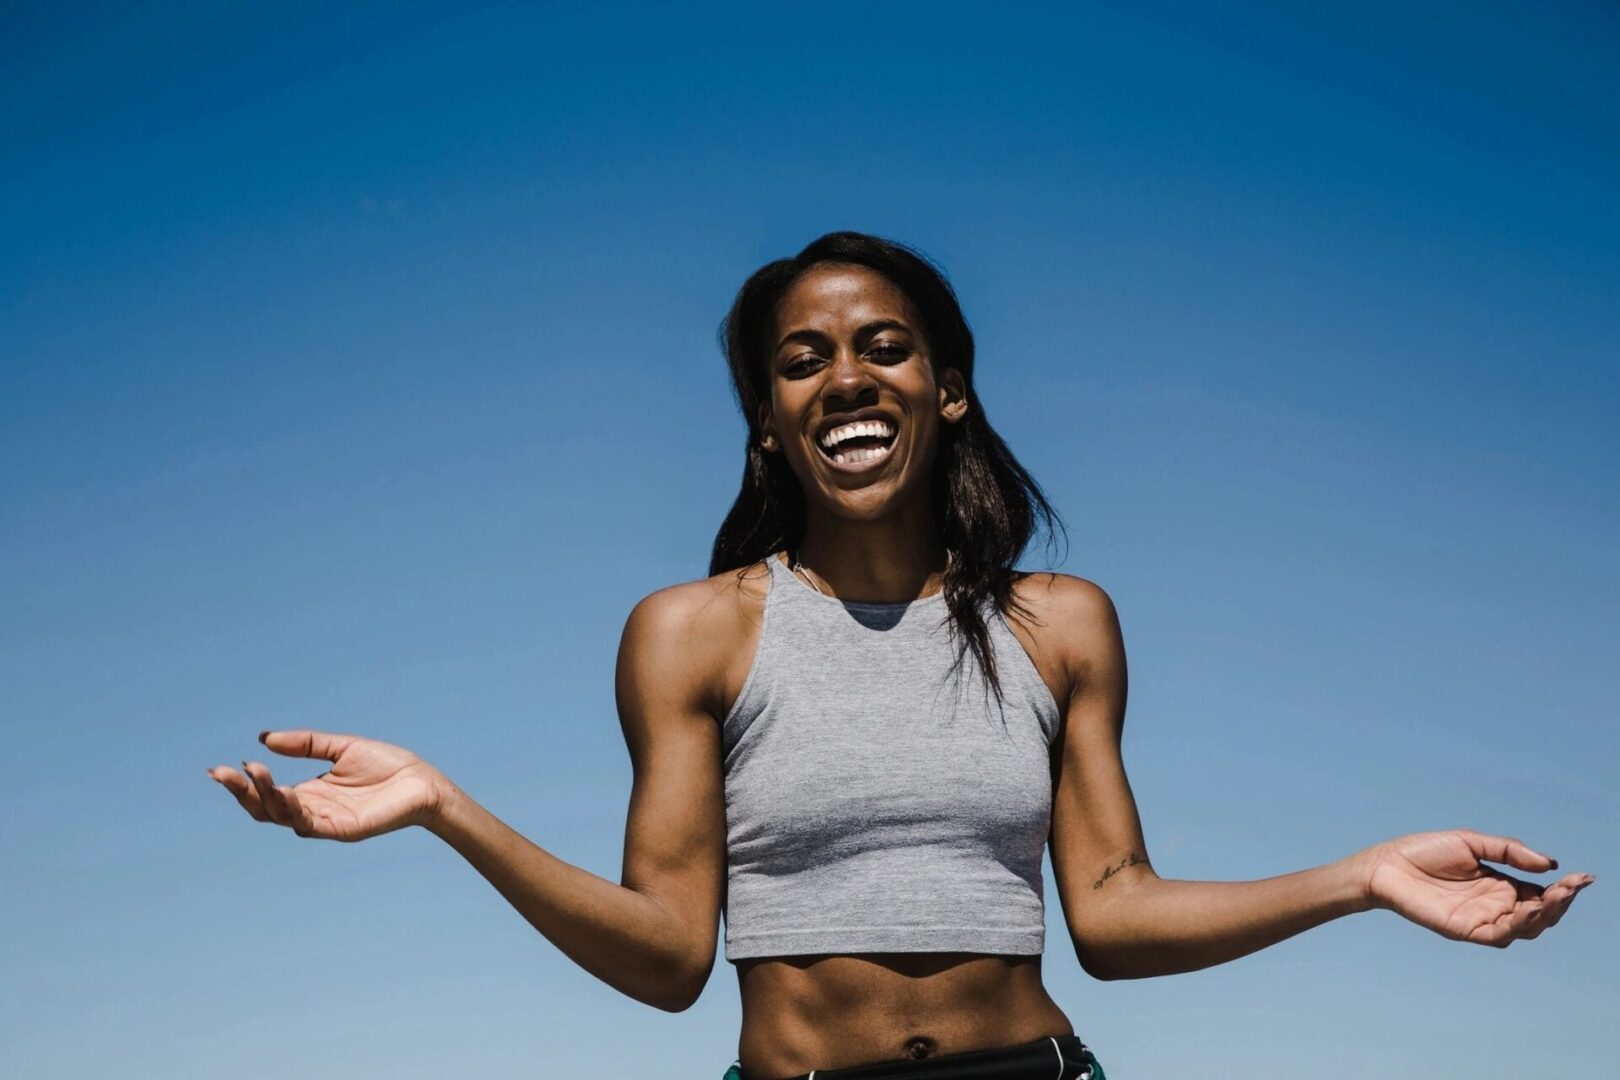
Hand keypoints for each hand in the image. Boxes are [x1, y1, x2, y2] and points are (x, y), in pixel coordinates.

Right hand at [207, 730, 449, 841]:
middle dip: (241, 792)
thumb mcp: (340, 747)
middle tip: (220, 773)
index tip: (221, 767)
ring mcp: (325, 821)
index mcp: (310, 791)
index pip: (266, 792)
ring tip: (254, 771)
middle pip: (264, 808)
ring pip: (281, 816)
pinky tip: (283, 789)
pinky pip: (309, 823)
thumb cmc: (387, 766)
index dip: (244, 782)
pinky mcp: (341, 829)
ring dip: (264, 796)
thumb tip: (264, 738)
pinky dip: (292, 808)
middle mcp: (312, 808)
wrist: (422, 782)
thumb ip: (306, 743)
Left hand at [1361, 829, 1594, 946]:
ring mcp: (1482, 920)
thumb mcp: (1472, 843)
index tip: (1584, 877)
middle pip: (1541, 913)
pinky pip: (1500, 935)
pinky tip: (1529, 909)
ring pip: (1527, 928)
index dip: (1565, 888)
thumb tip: (1550, 864)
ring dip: (1546, 914)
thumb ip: (1509, 852)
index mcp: (1501, 885)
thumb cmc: (1424, 852)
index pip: (1542, 892)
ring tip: (1558, 895)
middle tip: (1574, 886)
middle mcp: (1496, 905)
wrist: (1386, 864)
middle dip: (1561, 901)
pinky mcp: (1466, 930)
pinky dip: (1519, 925)